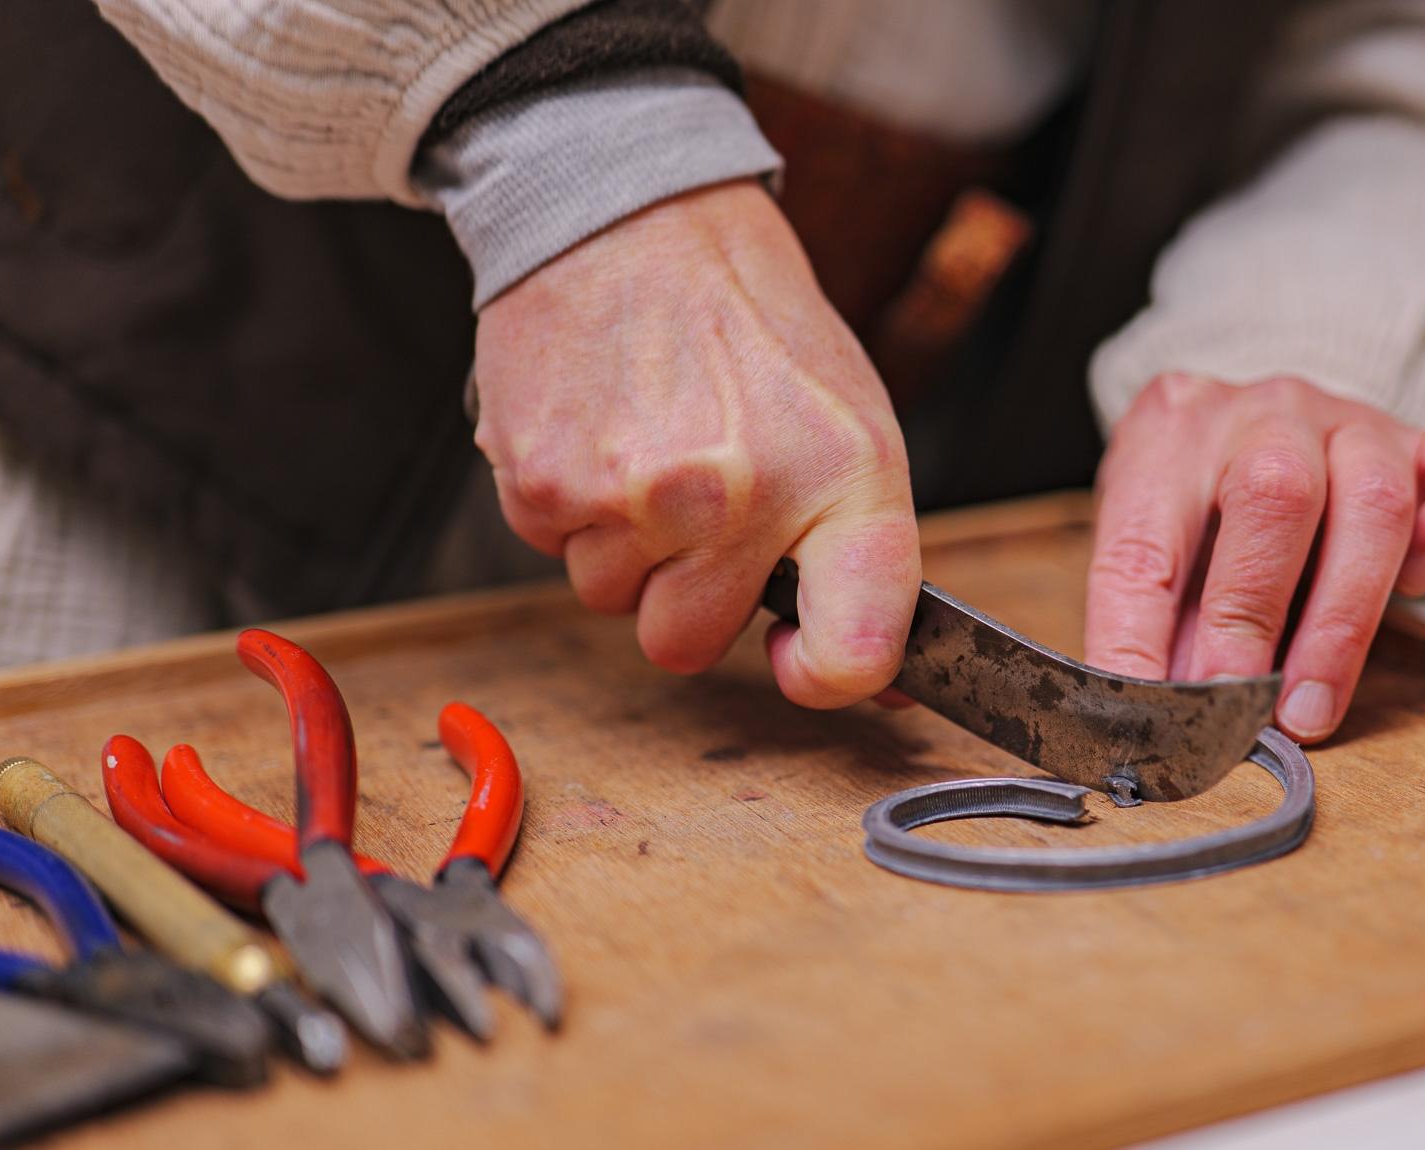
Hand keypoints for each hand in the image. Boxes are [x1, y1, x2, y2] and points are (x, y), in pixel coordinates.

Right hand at [472, 181, 919, 706]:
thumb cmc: (752, 326)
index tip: (798, 655)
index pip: (855, 651)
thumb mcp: (851, 423)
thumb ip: (862, 552)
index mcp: (842, 480)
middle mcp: (740, 497)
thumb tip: (880, 682)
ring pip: (609, 598)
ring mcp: (636, 495)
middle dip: (685, 590)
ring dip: (623, 543)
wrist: (634, 215)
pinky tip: (600, 427)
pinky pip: (550, 548)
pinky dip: (566, 504)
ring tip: (652, 443)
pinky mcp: (543, 480)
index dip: (824, 678)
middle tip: (701, 496)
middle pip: (683, 643)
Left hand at [1085, 374, 1424, 743]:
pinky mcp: (1422, 441)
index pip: (1145, 545)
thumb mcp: (1154, 549)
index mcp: (1168, 436)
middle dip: (1252, 617)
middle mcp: (1261, 414)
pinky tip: (1421, 581)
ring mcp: (1348, 420)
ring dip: (1343, 619)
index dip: (1138, 639)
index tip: (1148, 718)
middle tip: (1240, 708)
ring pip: (1375, 499)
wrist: (1262, 418)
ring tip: (1311, 706)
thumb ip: (1157, 625)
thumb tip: (1157, 721)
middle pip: (1273, 495)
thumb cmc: (1200, 504)